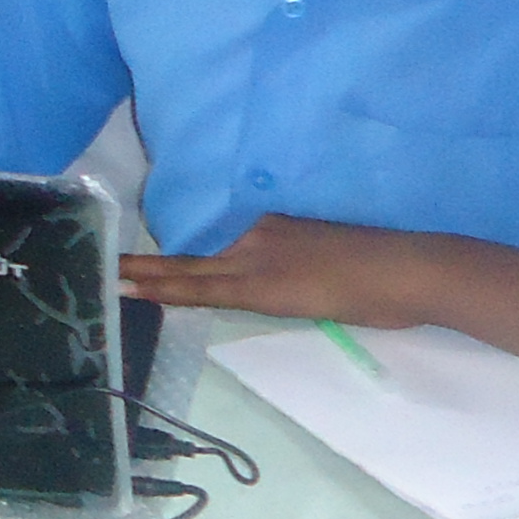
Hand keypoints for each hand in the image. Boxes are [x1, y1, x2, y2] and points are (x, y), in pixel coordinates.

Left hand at [125, 212, 518, 403]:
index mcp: (277, 225)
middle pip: (194, 250)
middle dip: (151, 259)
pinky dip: (170, 290)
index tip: (148, 246)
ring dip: (148, 275)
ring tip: (110, 278)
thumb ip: (303, 259)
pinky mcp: (264, 286)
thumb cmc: (388, 268)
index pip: (219, 238)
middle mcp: (258, 234)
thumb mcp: (335, 254)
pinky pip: (205, 289)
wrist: (411, 266)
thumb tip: (293, 272)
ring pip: (190, 269)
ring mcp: (258, 258)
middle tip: (107, 259)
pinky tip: (142, 292)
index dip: (180, 247)